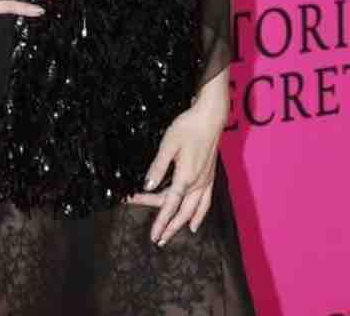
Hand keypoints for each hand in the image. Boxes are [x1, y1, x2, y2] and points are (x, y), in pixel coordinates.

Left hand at [126, 97, 227, 246]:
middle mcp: (197, 183)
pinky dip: (199, 215)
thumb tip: (147, 186)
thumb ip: (158, 167)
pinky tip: (195, 223)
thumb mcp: (168, 145)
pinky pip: (205, 202)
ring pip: (194, 210)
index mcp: (186, 177)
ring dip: (182, 224)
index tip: (153, 235)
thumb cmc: (188, 127)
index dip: (161, 221)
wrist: (210, 118)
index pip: (170, 205)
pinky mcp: (210, 176)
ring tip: (171, 235)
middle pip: (181, 211)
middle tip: (158, 240)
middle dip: (169, 227)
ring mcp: (205, 181)